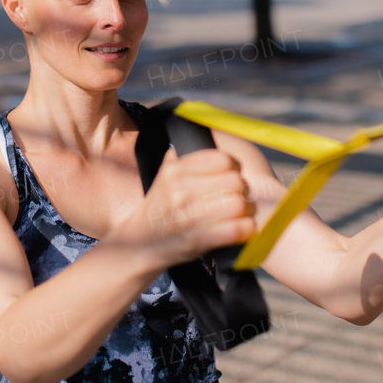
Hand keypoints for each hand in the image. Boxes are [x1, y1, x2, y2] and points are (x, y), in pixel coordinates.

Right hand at [117, 147, 255, 267]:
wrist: (135, 246)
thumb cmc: (156, 212)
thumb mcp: (162, 178)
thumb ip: (179, 159)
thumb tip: (194, 136)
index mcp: (176, 171)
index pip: (222, 159)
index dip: (234, 167)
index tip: (233, 177)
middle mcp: (181, 190)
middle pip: (236, 181)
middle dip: (244, 191)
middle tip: (240, 199)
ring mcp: (189, 216)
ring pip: (239, 205)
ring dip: (248, 212)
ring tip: (242, 216)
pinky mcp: (196, 240)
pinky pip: (236, 229)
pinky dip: (245, 230)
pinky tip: (241, 231)